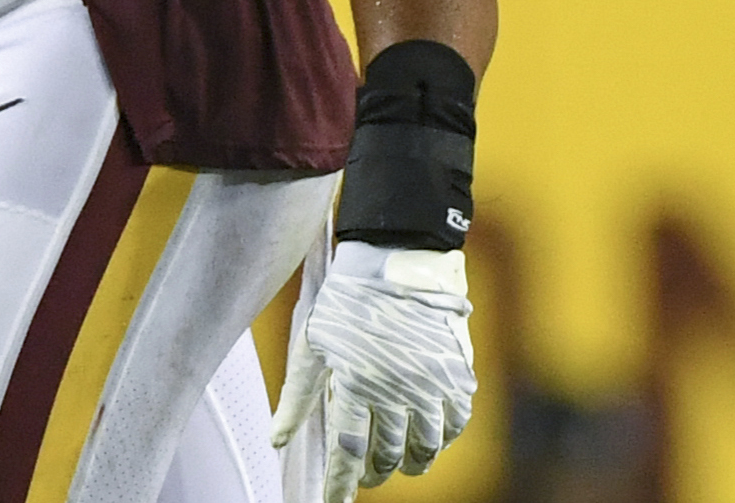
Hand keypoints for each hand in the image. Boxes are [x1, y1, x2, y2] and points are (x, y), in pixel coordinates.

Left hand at [271, 242, 476, 499]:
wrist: (399, 255)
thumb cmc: (347, 299)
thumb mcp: (313, 343)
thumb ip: (296, 397)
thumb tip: (276, 441)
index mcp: (356, 381)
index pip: (349, 452)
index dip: (341, 484)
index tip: (334, 501)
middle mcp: (397, 387)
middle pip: (387, 455)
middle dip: (372, 472)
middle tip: (364, 474)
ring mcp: (432, 382)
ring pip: (425, 448)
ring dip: (409, 463)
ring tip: (396, 461)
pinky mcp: (458, 373)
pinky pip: (455, 425)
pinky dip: (441, 439)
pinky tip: (427, 436)